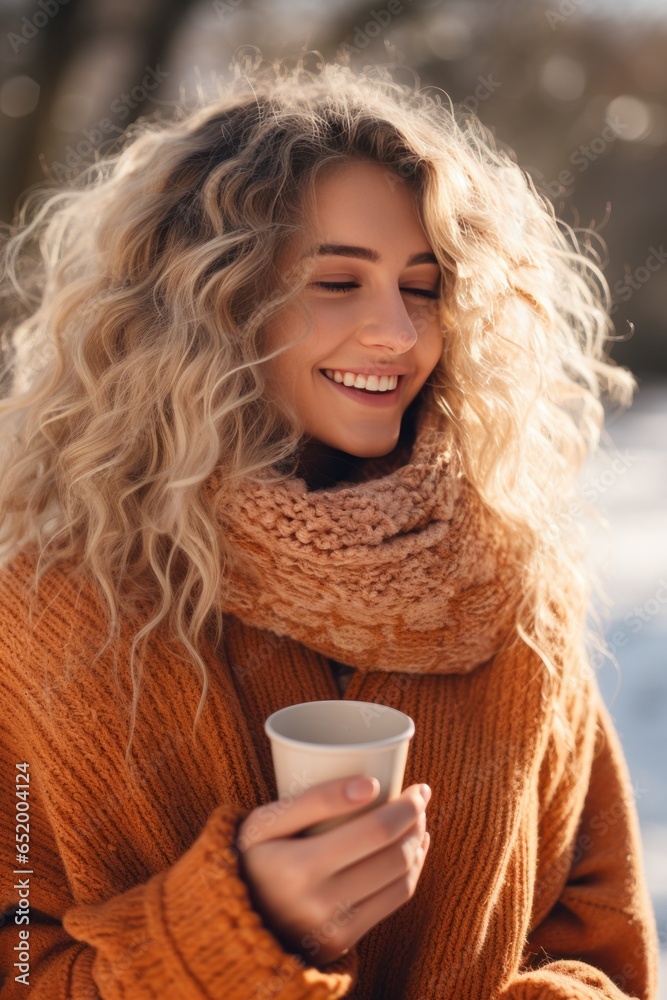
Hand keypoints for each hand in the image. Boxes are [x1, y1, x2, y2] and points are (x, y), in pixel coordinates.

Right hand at [235, 775, 430, 965]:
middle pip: (393, 855)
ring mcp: (333, 928)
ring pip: (400, 879)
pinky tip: (412, 850)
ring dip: (418, 844)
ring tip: (417, 820)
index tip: (416, 785)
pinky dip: (412, 872)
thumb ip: (314, 798)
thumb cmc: (253, 855)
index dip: (406, 806)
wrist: (232, 917)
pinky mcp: (343, 942)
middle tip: (419, 796)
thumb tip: (372, 784)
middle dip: (416, 820)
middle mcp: (318, 904)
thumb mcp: (266, 820)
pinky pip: (393, 902)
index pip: (374, 831)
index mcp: (296, 867)